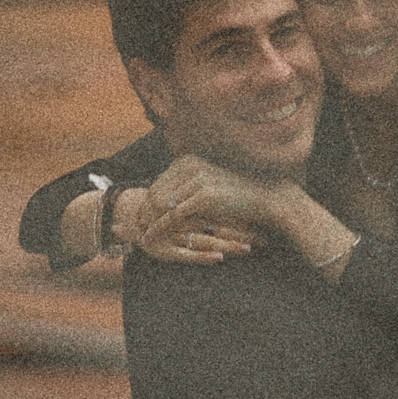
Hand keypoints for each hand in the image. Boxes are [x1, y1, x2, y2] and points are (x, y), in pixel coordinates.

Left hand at [136, 157, 268, 264]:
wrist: (263, 197)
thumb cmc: (237, 193)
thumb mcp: (208, 182)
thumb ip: (188, 184)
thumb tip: (168, 196)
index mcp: (189, 160)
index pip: (158, 182)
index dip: (145, 201)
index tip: (139, 216)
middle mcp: (190, 166)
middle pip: (155, 191)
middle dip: (143, 211)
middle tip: (134, 228)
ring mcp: (197, 180)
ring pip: (160, 204)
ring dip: (148, 221)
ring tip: (140, 234)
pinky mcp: (203, 197)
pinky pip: (172, 215)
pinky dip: (158, 228)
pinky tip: (150, 238)